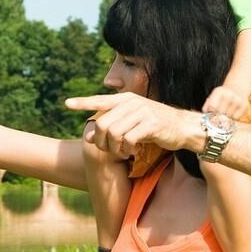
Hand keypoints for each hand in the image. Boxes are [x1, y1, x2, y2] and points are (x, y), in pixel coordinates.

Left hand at [64, 93, 194, 156]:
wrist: (183, 127)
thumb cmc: (156, 126)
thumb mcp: (134, 120)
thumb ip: (114, 124)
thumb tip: (88, 136)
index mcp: (127, 99)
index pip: (100, 99)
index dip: (83, 102)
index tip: (67, 104)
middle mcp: (133, 102)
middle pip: (103, 123)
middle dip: (101, 141)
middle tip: (109, 150)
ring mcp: (142, 112)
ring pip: (113, 133)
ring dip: (115, 148)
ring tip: (122, 153)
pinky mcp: (151, 124)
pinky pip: (128, 140)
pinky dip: (127, 150)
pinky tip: (133, 152)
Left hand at [203, 85, 248, 120]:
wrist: (237, 88)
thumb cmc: (222, 95)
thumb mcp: (213, 96)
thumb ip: (207, 105)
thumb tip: (205, 114)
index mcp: (219, 92)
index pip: (213, 107)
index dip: (211, 112)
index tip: (212, 114)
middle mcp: (229, 95)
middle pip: (221, 113)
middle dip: (218, 116)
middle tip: (219, 115)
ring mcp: (238, 100)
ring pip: (229, 117)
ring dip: (226, 117)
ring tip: (227, 111)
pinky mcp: (245, 106)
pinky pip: (236, 118)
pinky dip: (233, 117)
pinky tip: (233, 112)